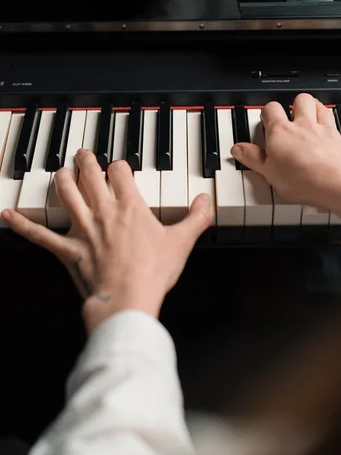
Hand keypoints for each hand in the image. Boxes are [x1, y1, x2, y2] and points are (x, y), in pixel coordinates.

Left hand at [1, 149, 211, 332]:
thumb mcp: (183, 242)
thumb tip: (207, 200)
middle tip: (84, 155)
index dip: (119, 165)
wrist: (128, 299)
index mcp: (130, 206)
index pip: (120, 171)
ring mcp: (83, 229)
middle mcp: (103, 211)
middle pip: (89, 174)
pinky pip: (40, 235)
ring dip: (61, 179)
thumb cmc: (153, 272)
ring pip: (65, 193)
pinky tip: (6, 215)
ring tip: (62, 171)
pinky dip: (21, 225)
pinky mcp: (68, 249)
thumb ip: (198, 217)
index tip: (120, 167)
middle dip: (86, 161)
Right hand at [231, 93, 340, 226]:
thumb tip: (238, 149)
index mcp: (282, 132)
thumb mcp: (267, 172)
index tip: (266, 118)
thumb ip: (252, 158)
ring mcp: (327, 133)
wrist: (334, 185)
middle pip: (301, 100)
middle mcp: (305, 126)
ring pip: (324, 110)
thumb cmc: (301, 179)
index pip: (271, 109)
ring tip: (314, 113)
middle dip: (296, 103)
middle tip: (292, 112)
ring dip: (319, 109)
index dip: (267, 111)